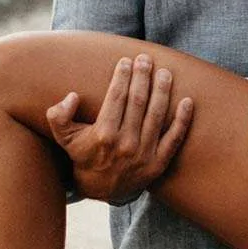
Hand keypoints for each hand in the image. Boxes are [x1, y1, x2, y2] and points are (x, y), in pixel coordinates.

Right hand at [45, 54, 194, 204]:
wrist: (103, 189)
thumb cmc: (85, 155)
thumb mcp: (65, 138)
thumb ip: (59, 117)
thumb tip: (72, 96)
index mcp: (103, 135)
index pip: (116, 98)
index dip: (122, 77)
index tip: (126, 61)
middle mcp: (125, 144)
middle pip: (138, 102)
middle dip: (143, 77)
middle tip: (145, 59)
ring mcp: (144, 154)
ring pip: (157, 115)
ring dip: (163, 91)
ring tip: (165, 72)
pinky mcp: (160, 163)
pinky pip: (175, 137)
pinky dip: (183, 119)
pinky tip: (188, 100)